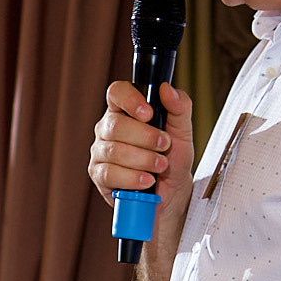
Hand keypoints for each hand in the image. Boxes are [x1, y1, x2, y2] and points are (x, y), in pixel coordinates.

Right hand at [88, 80, 193, 205]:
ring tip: (160, 166)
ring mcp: (100, 151)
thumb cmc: (172, 157)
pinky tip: (147, 180)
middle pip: (116, 125)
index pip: (117, 93)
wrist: (172, 191)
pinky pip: (110, 173)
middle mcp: (108, 128)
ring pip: (114, 151)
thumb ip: (179, 107)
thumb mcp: (182, 131)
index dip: (130, 99)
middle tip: (164, 146)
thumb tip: (167, 89)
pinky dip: (132, 178)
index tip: (149, 113)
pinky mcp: (98, 174)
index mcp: (125, 111)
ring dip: (143, 160)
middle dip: (146, 138)